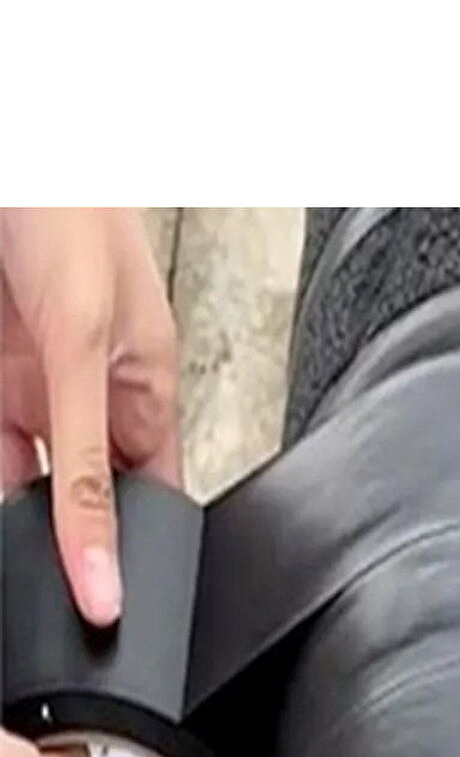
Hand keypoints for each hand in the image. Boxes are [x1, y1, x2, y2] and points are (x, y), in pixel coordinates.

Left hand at [0, 209, 179, 625]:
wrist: (9, 144)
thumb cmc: (71, 212)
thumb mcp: (85, 354)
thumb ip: (89, 479)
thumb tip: (105, 578)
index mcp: (144, 395)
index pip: (148, 506)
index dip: (130, 558)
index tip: (107, 612)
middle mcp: (85, 399)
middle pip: (78, 504)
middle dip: (61, 540)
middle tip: (47, 587)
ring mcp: (26, 390)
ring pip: (22, 487)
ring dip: (13, 512)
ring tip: (15, 505)